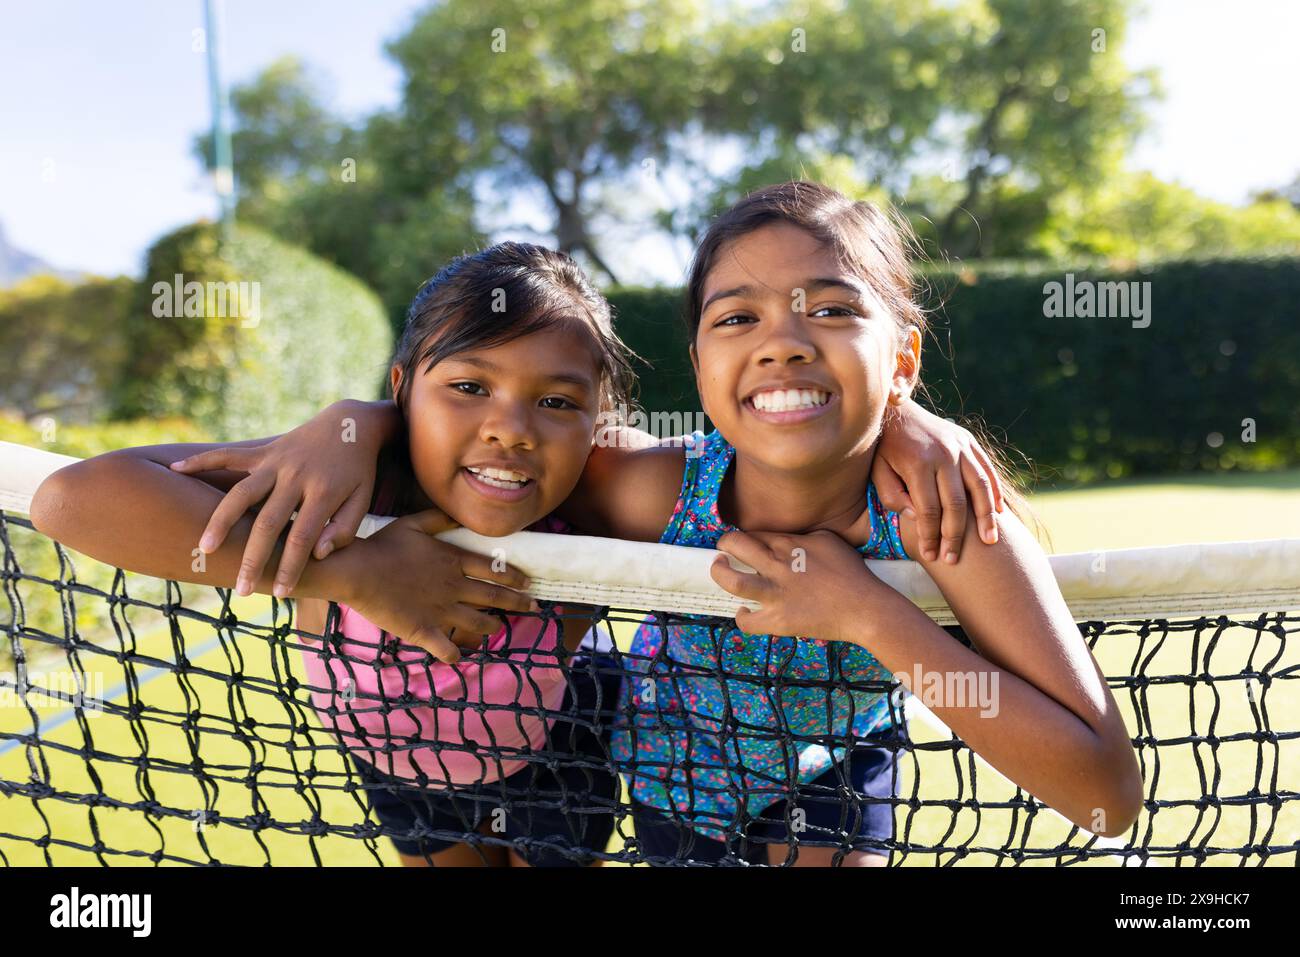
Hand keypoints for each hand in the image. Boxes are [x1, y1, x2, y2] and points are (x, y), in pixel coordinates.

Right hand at [171, 399, 392, 596]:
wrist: (350, 426)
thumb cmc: (356, 471)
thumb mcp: (362, 499)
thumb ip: (344, 529)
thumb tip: (318, 554)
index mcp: (323, 493)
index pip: (302, 538)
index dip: (290, 566)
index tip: (279, 593)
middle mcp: (296, 477)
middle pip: (268, 522)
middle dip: (253, 558)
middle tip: (241, 590)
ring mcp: (276, 462)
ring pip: (242, 492)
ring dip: (221, 520)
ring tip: (204, 548)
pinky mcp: (263, 451)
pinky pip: (229, 455)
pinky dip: (202, 460)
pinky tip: (176, 470)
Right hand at [336, 508, 535, 663]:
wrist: (358, 571)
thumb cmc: (383, 546)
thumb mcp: (413, 524)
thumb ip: (438, 520)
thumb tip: (456, 515)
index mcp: (453, 561)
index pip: (494, 569)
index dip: (514, 577)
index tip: (528, 583)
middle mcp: (454, 587)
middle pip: (495, 597)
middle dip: (518, 603)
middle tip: (534, 607)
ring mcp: (441, 610)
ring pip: (478, 623)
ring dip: (492, 627)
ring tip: (498, 629)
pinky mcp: (424, 631)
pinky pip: (447, 648)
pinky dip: (456, 654)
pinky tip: (459, 656)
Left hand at [711, 529, 884, 645]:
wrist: (865, 608)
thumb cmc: (851, 573)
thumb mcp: (828, 540)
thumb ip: (802, 537)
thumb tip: (787, 538)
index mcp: (790, 544)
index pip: (755, 533)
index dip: (745, 536)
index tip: (744, 543)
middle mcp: (778, 565)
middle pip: (736, 545)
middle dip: (725, 544)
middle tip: (723, 550)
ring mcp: (777, 594)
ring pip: (734, 582)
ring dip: (720, 573)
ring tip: (719, 569)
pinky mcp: (779, 620)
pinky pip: (748, 621)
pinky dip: (741, 617)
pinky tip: (744, 612)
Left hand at [873, 399, 1002, 562]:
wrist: (895, 408)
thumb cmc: (882, 447)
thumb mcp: (877, 471)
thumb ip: (892, 495)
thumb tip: (916, 516)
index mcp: (917, 463)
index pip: (929, 510)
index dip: (931, 536)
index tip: (931, 555)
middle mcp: (943, 454)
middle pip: (956, 503)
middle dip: (956, 535)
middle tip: (954, 559)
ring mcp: (959, 445)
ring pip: (980, 487)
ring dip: (986, 517)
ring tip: (990, 542)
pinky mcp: (969, 441)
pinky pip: (986, 470)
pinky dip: (995, 492)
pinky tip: (1000, 513)